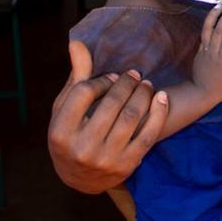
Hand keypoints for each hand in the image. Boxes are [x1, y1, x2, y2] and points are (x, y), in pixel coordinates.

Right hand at [47, 40, 168, 193]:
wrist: (81, 178)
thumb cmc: (71, 134)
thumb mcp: (65, 109)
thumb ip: (76, 78)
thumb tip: (78, 42)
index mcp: (61, 132)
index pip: (84, 92)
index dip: (101, 80)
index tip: (111, 77)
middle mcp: (82, 148)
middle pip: (111, 103)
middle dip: (126, 83)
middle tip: (135, 74)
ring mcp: (106, 158)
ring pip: (132, 116)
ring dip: (143, 94)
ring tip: (146, 84)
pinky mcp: (128, 165)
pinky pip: (148, 134)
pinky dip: (158, 113)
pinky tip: (161, 97)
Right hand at [193, 5, 221, 101]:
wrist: (201, 94)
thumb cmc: (202, 75)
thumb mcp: (200, 56)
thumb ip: (206, 43)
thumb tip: (210, 30)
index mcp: (205, 48)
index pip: (207, 27)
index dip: (213, 15)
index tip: (220, 5)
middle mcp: (212, 53)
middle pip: (219, 31)